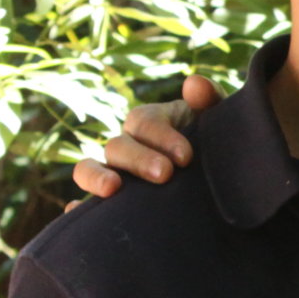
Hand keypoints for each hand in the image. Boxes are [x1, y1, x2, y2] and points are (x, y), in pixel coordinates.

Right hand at [69, 74, 222, 202]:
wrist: (222, 184)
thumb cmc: (216, 147)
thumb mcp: (218, 121)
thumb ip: (209, 99)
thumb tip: (194, 83)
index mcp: (150, 123)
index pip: (143, 122)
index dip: (160, 136)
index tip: (186, 157)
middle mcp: (127, 148)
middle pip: (117, 147)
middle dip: (138, 159)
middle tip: (164, 174)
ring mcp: (115, 175)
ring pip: (89, 169)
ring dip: (95, 177)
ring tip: (112, 189)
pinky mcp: (111, 205)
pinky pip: (84, 206)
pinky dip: (76, 209)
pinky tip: (76, 213)